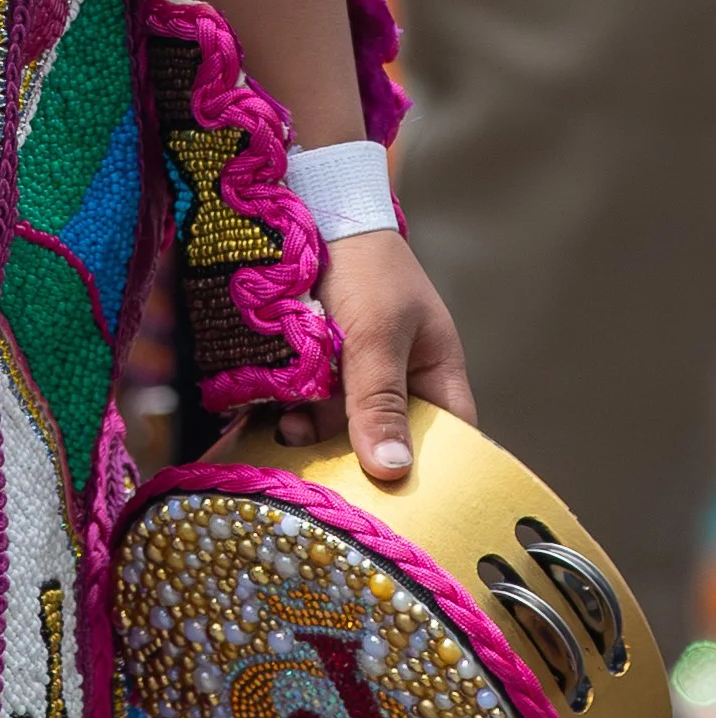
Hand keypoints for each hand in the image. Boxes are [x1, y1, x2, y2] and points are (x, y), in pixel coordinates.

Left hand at [274, 225, 474, 485]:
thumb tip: (393, 469)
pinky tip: (266, 419)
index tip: (404, 506)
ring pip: (337, 428)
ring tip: (286, 431)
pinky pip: (304, 408)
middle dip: (354, 458)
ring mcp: (352, 377)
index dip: (432, 476)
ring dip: (312, 435)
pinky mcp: (312, 370)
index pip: (450, 441)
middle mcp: (396, 382)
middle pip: (384, 443)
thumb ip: (379, 401)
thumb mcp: (375, 335)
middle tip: (326, 476)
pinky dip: (288, 414)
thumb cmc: (363, 266)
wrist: (308, 211)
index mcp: (435, 373)